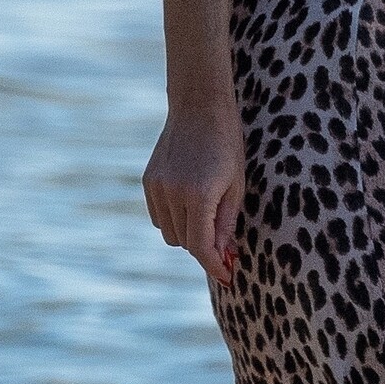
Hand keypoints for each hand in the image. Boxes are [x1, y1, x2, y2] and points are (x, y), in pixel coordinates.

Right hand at [143, 104, 244, 286]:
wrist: (199, 106)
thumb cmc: (227, 143)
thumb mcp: (236, 184)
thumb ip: (226, 223)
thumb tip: (222, 256)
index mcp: (199, 195)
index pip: (201, 247)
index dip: (214, 266)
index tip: (228, 278)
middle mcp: (173, 194)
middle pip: (185, 243)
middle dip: (205, 249)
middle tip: (225, 246)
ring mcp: (157, 188)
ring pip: (169, 234)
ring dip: (188, 234)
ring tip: (207, 215)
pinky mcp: (148, 182)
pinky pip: (159, 217)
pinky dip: (173, 219)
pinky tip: (189, 202)